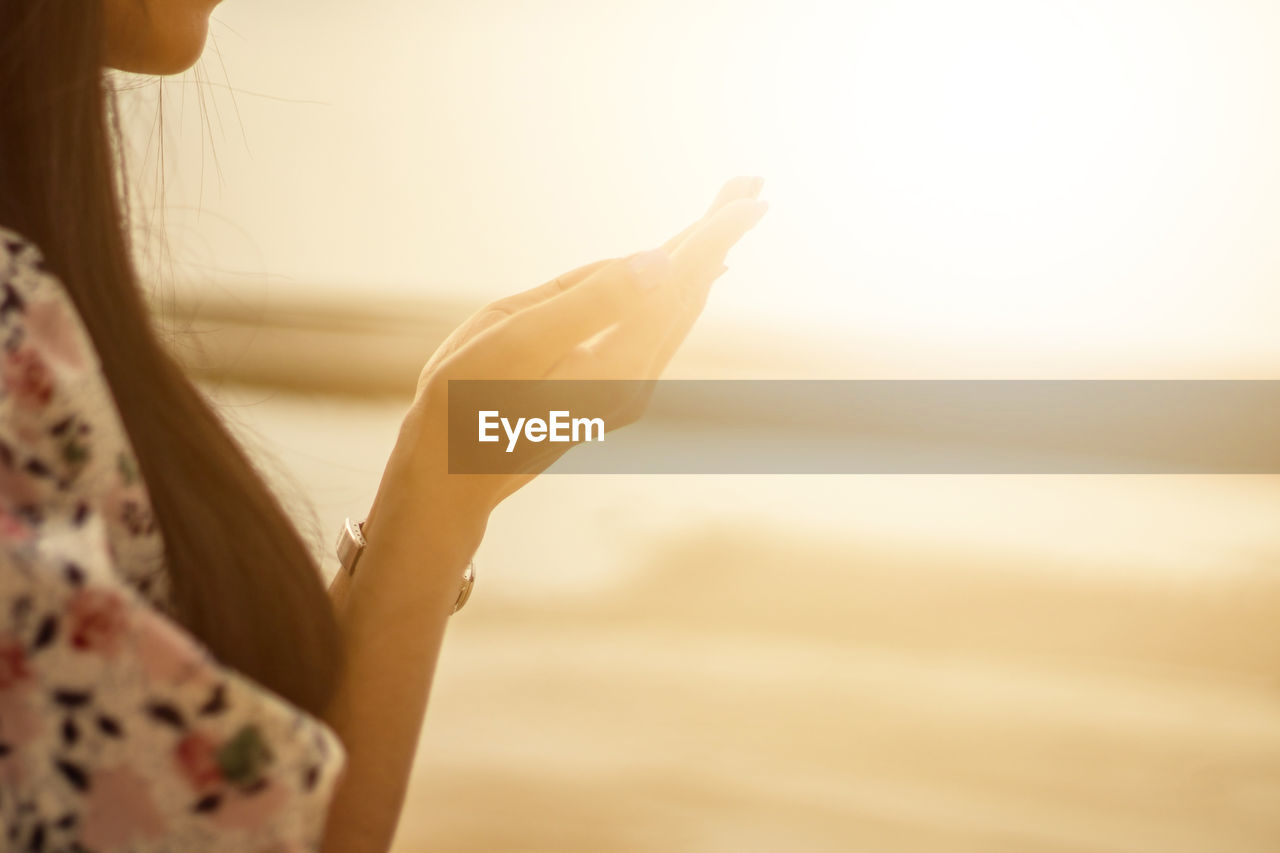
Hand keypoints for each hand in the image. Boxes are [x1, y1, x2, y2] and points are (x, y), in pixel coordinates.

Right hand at [389, 176, 768, 525]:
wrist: (452, 480)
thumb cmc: (464, 404)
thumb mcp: (515, 339)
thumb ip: (587, 299)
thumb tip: (659, 260)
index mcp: (612, 365)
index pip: (676, 283)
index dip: (713, 234)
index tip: (754, 194)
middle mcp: (633, 383)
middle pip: (687, 293)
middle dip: (716, 234)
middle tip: (751, 180)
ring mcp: (626, 393)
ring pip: (677, 312)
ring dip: (701, 258)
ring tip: (725, 212)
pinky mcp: (612, 394)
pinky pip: (659, 329)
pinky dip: (680, 290)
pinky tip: (691, 274)